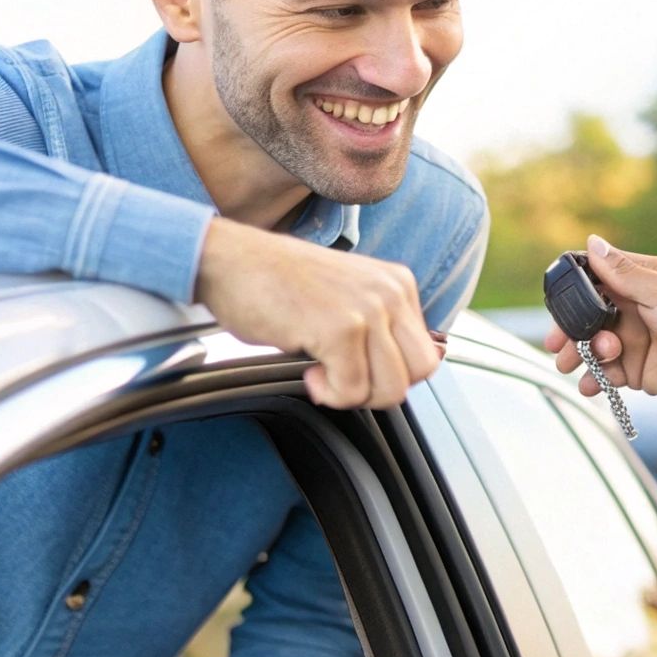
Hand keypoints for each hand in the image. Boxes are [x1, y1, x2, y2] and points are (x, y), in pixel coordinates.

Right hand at [195, 217, 442, 408]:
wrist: (230, 261)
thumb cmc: (280, 284)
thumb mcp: (347, 297)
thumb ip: (382, 329)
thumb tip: (407, 376)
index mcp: (398, 283)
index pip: (426, 354)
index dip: (391, 374)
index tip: (357, 366)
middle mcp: (390, 292)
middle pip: (420, 373)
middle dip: (380, 390)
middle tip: (343, 377)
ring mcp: (368, 308)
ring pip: (391, 389)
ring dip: (353, 395)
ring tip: (323, 371)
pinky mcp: (340, 328)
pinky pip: (352, 390)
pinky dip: (329, 394)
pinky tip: (309, 372)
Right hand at [543, 236, 656, 448]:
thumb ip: (624, 272)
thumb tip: (591, 242)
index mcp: (646, 280)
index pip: (599, 277)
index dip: (575, 291)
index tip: (558, 304)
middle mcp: (638, 307)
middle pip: (590, 315)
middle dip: (570, 329)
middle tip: (557, 343)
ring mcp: (638, 339)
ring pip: (594, 344)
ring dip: (581, 354)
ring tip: (576, 364)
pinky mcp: (640, 369)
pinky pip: (608, 371)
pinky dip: (594, 377)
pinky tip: (589, 384)